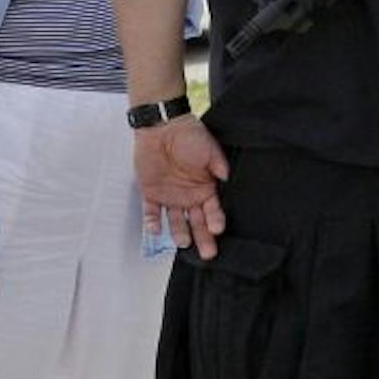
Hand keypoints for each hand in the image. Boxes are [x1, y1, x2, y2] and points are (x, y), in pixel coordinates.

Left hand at [135, 114, 229, 258]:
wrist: (162, 126)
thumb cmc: (188, 135)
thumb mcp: (209, 148)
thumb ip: (219, 165)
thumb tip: (227, 177)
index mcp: (205, 188)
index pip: (213, 210)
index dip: (215, 220)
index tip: (217, 229)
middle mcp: (189, 197)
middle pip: (197, 223)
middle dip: (203, 238)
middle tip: (207, 252)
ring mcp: (170, 197)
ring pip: (176, 221)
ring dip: (179, 232)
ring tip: (183, 241)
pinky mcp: (151, 193)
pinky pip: (151, 213)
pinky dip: (152, 222)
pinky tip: (155, 231)